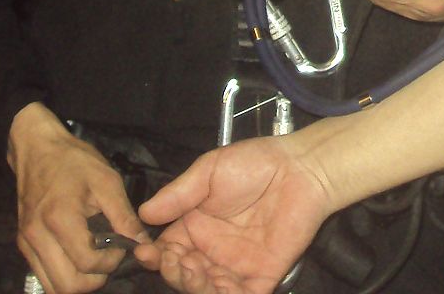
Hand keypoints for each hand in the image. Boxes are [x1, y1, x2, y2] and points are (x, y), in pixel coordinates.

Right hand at [7, 102, 145, 293]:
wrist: (37, 148)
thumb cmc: (74, 160)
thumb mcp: (106, 180)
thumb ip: (124, 216)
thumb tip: (142, 243)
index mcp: (60, 218)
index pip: (87, 262)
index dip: (111, 261)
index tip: (121, 245)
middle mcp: (37, 237)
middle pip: (68, 286)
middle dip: (95, 279)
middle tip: (108, 259)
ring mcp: (26, 244)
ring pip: (54, 288)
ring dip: (78, 282)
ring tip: (94, 261)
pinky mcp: (23, 246)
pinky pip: (44, 277)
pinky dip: (64, 277)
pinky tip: (78, 259)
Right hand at [136, 136, 331, 293]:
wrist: (301, 170)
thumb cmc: (254, 164)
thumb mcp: (208, 171)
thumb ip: (178, 195)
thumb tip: (143, 213)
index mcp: (195, 226)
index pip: (167, 250)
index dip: (154, 255)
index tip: (145, 252)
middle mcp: (212, 250)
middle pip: (182, 274)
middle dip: (173, 273)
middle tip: (174, 261)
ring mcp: (236, 266)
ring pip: (205, 290)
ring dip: (192, 287)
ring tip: (191, 270)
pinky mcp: (261, 277)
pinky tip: (214, 288)